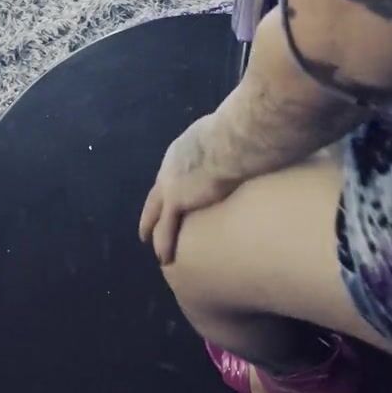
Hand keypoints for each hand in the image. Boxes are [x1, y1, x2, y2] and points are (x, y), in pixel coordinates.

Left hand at [139, 114, 241, 265]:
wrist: (234, 140)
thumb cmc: (239, 135)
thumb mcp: (225, 136)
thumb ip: (227, 147)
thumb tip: (242, 151)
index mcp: (184, 150)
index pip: (173, 172)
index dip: (173, 187)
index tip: (174, 198)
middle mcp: (171, 165)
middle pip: (157, 193)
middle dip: (153, 210)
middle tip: (149, 225)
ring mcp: (170, 183)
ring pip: (156, 212)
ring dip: (154, 229)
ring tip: (154, 246)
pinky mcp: (176, 200)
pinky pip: (166, 228)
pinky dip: (164, 243)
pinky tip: (165, 258)